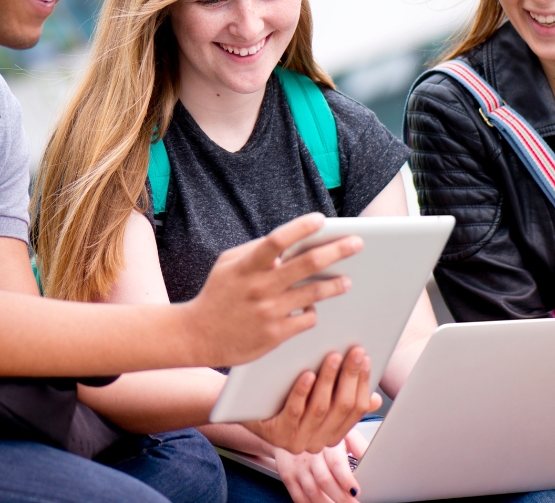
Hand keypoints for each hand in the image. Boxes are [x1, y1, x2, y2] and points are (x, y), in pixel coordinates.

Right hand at [184, 213, 361, 366]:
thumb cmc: (217, 295)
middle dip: (337, 250)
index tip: (321, 219)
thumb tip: (289, 241)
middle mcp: (259, 287)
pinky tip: (314, 308)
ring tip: (347, 281)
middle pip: (307, 264)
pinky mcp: (274, 334)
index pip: (277, 241)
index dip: (301, 228)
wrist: (196, 336)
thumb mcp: (228, 265)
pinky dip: (313, 311)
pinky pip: (307, 319)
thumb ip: (256, 251)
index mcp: (247, 266)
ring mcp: (268, 311)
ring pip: (314, 293)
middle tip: (357, 244)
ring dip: (335, 285)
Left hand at [242, 346, 381, 453]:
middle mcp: (317, 442)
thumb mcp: (317, 399)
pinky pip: (294, 411)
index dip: (363, 382)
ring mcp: (296, 441)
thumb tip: (374, 398)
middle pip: (341, 407)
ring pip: (320, 408)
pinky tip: (307, 374)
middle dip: (350, 376)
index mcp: (332, 435)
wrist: (245, 406)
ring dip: (329, 380)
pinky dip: (303, 392)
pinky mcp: (276, 435)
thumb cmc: (284, 397)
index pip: (356, 409)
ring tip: (332, 356)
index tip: (365, 358)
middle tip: (354, 351)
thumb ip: (342, 398)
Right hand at [273, 429, 368, 501]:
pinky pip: (298, 496)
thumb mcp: (341, 431)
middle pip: (325, 481)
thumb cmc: (320, 431)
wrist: (290, 426)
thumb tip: (372, 453)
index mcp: (326, 443)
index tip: (356, 491)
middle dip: (341, 498)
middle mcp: (311, 455)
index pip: (336, 463)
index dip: (346, 479)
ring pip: (312, 491)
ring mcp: (298, 467)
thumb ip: (358, 444)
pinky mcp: (287, 476)